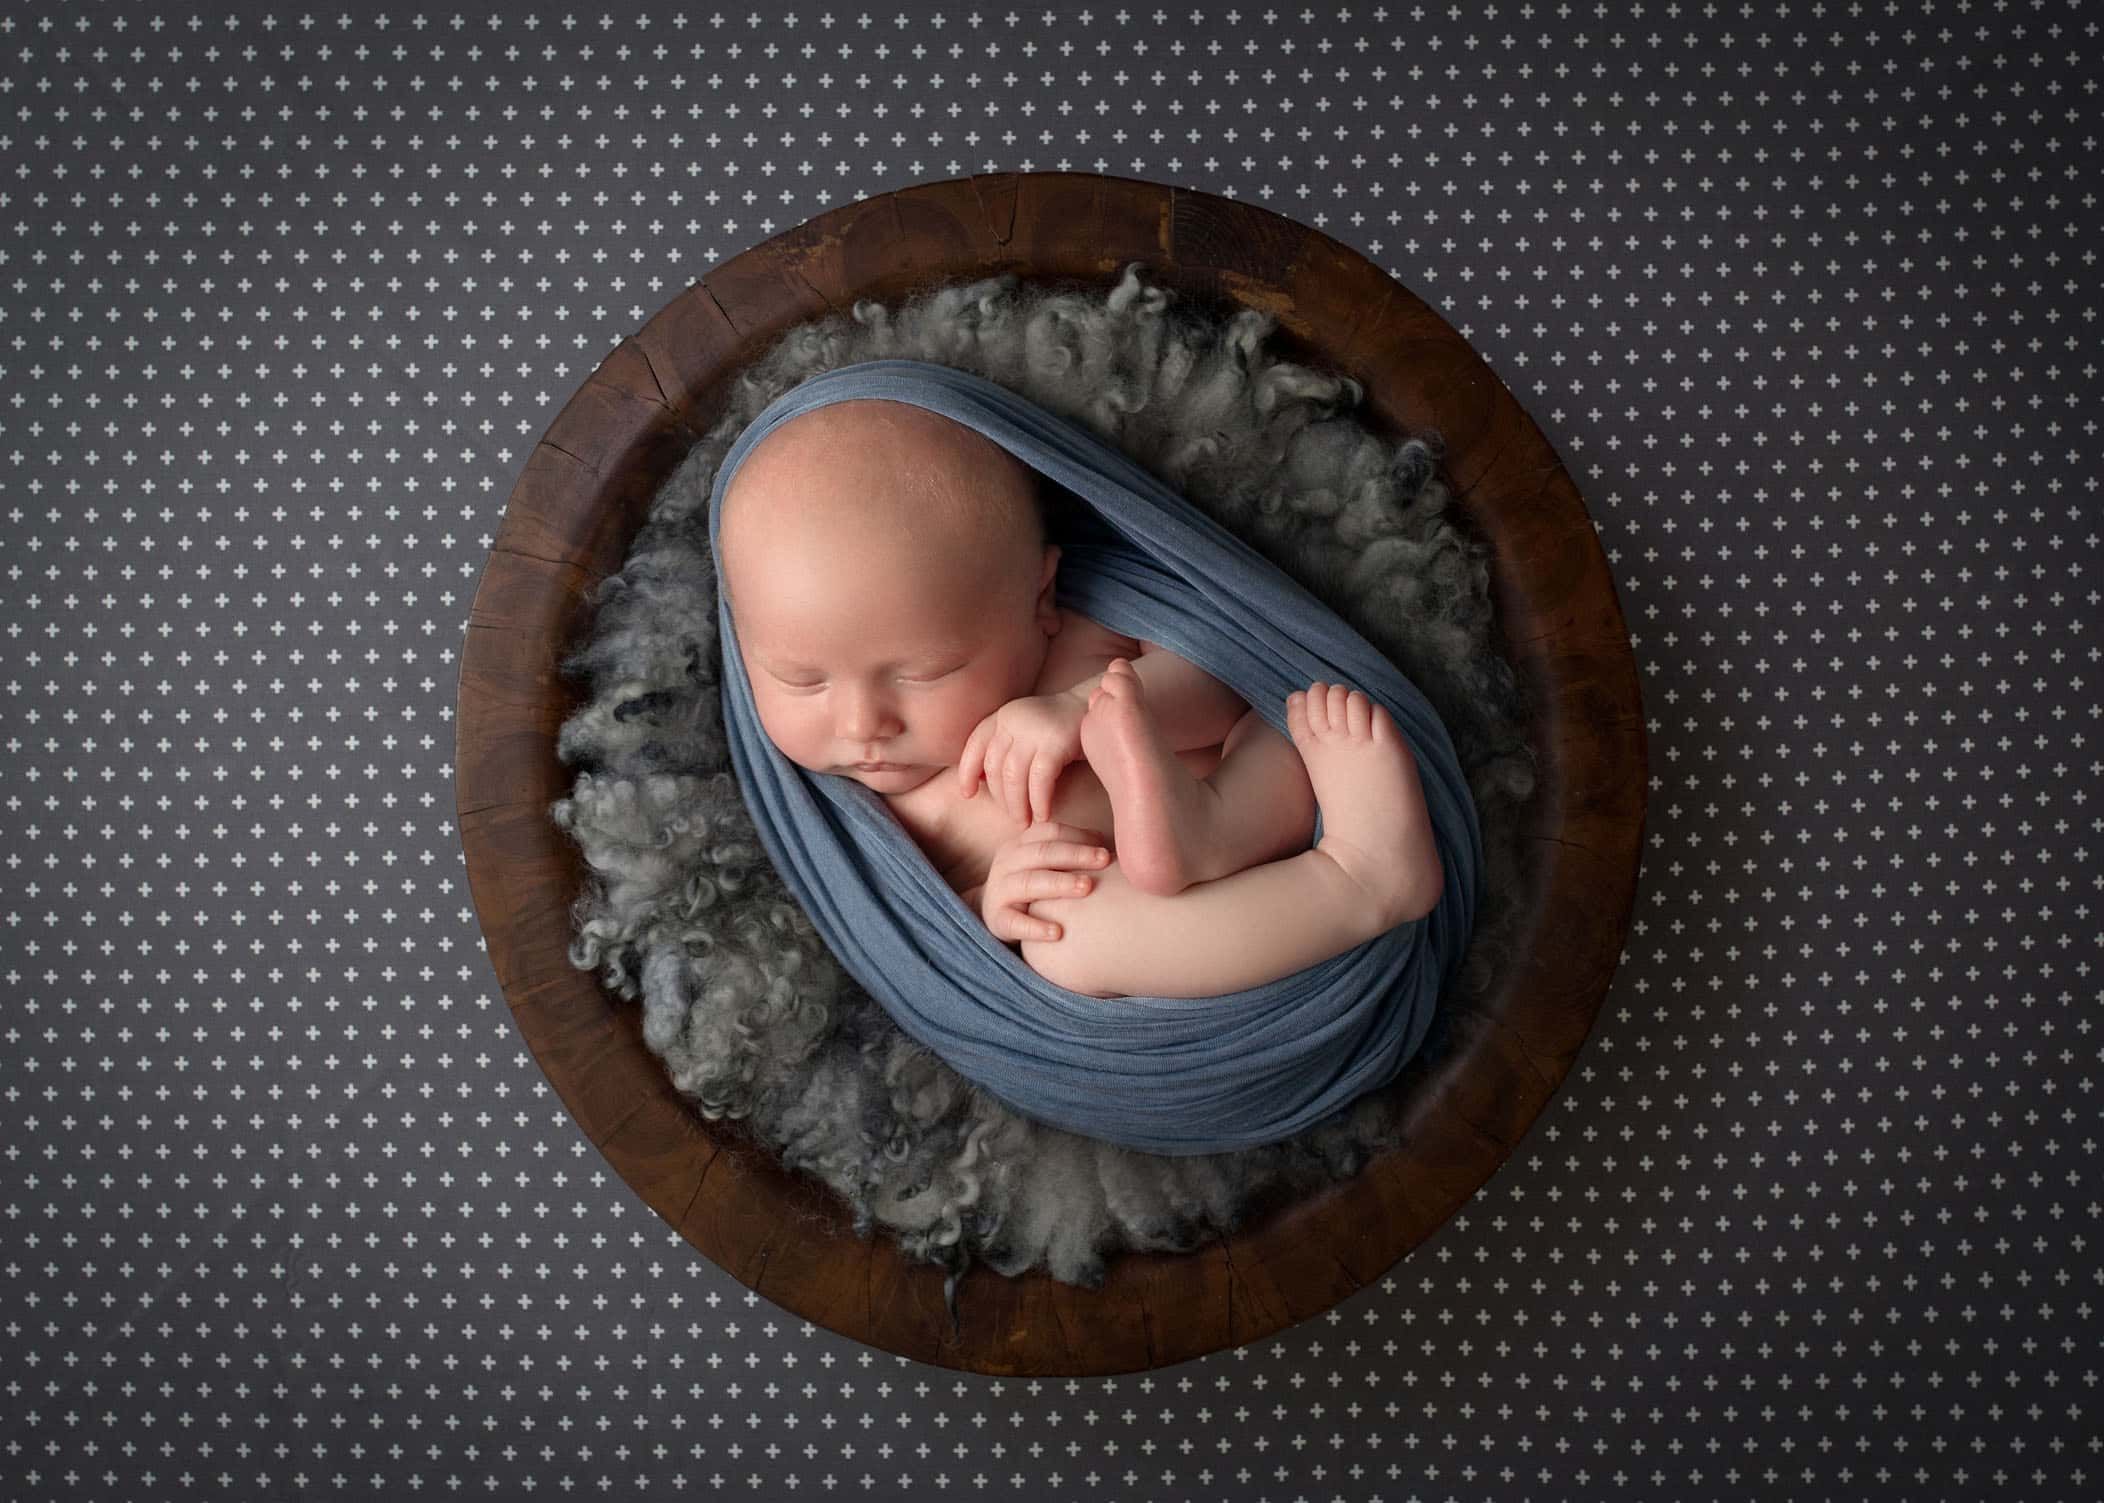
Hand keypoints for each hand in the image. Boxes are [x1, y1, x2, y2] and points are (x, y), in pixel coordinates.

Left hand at [957, 689, 1090, 826]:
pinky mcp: (1056, 741)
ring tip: (1024, 821)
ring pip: (1013, 776)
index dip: (967, 771)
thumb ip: (1006, 747)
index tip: (967, 794)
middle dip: (1001, 798)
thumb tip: (981, 781)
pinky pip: (1039, 779)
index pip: (975, 745)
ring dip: (1017, 805)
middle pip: (995, 767)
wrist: (1099, 709)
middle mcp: (1014, 718)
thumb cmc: (1060, 728)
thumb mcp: (1027, 730)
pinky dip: (1039, 801)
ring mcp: (1034, 729)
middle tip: (1013, 817)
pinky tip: (1043, 815)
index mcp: (1003, 716)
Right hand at [977, 821, 1112, 944]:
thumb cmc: (1034, 886)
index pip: (1050, 832)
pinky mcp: (996, 918)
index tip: (1106, 845)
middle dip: (1075, 855)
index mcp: (1022, 844)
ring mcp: (999, 890)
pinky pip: (1014, 922)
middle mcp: (1007, 862)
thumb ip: (1072, 853)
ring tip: (1086, 888)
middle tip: (1104, 860)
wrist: (995, 913)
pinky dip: (1035, 928)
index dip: (1078, 836)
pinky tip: (1058, 933)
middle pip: (1042, 853)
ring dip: (1059, 884)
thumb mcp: (1046, 865)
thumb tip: (1114, 848)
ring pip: (1028, 883)